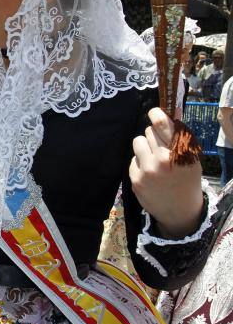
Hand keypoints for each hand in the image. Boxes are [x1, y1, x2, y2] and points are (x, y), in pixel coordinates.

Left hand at [129, 107, 203, 237]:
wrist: (180, 211)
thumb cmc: (187, 179)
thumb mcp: (192, 158)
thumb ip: (180, 136)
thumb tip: (169, 112)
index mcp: (180, 153)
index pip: (163, 125)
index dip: (156, 115)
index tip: (153, 112)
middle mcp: (163, 160)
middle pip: (148, 131)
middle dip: (154, 135)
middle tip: (161, 147)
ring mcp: (147, 170)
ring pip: (137, 141)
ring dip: (144, 146)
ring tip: (153, 158)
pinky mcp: (135, 179)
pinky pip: (132, 158)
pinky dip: (139, 162)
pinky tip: (149, 172)